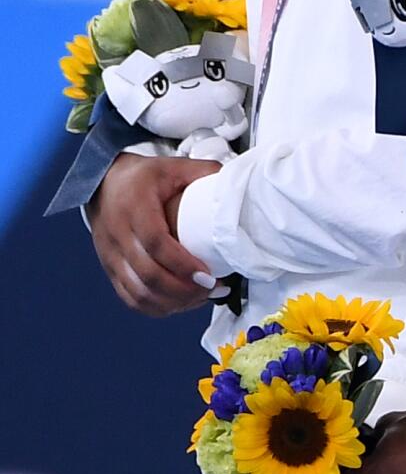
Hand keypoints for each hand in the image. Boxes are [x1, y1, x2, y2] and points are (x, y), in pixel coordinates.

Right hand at [87, 152, 220, 314]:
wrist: (102, 184)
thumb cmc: (143, 177)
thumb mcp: (173, 166)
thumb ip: (204, 172)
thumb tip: (235, 183)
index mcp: (134, 207)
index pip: (156, 244)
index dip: (182, 264)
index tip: (208, 275)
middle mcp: (118, 235)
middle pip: (147, 275)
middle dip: (183, 290)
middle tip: (213, 289)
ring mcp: (110, 256)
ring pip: (137, 293)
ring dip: (171, 302)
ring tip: (202, 298)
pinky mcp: (110, 270)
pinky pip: (129, 298)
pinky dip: (155, 307)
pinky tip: (179, 303)